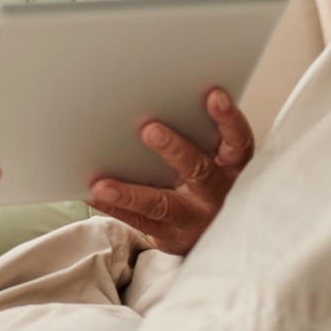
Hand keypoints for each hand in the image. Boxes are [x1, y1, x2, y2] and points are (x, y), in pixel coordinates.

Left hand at [86, 88, 253, 253]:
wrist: (213, 235)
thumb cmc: (206, 182)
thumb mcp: (215, 159)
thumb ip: (198, 135)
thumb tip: (153, 98)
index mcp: (233, 167)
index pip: (238, 141)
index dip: (227, 119)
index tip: (213, 95)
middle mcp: (218, 193)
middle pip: (199, 170)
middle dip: (175, 150)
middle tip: (149, 129)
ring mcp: (195, 218)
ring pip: (163, 204)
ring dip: (130, 193)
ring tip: (102, 184)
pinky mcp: (172, 235)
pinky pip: (139, 221)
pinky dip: (114, 206)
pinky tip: (92, 194)